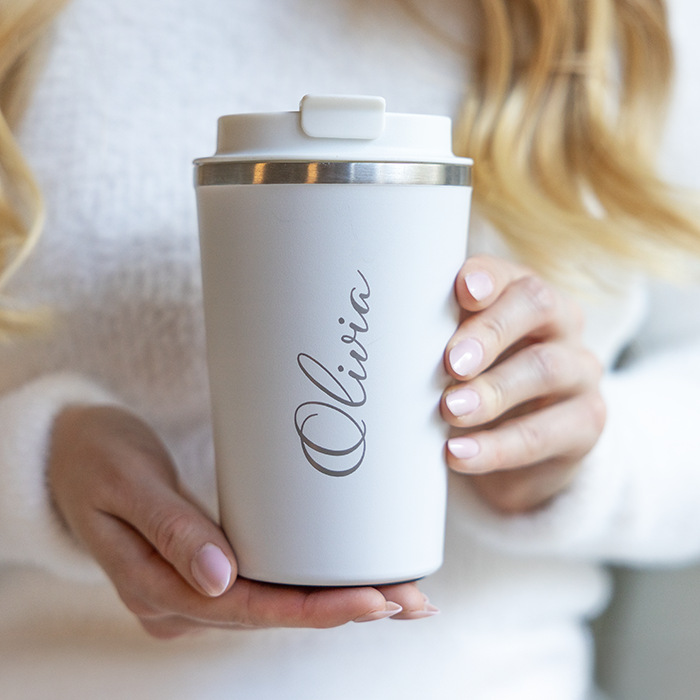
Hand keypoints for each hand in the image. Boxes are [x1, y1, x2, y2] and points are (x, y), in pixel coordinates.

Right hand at [47, 405, 432, 638]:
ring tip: (398, 594)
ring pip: (273, 601)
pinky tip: (347, 577)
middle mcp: (178, 599)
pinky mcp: (206, 564)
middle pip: (271, 612)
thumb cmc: (94, 458)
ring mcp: (193, 585)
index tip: (373, 599)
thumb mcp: (126, 483)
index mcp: (154, 587)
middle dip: (343, 608)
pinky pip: (265, 580)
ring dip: (335, 599)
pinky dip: (309, 581)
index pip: (246, 608)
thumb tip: (220, 578)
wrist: (67, 453)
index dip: (312, 609)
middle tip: (411, 600)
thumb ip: (171, 528)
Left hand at [442, 255, 604, 513]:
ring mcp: (579, 371)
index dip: (487, 278)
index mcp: (524, 296)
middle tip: (451, 363)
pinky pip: (543, 434)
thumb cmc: (477, 383)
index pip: (510, 274)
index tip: (462, 292)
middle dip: (489, 332)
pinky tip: (460, 454)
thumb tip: (388, 341)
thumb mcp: (459, 356)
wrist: (519, 450)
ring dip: (491, 392)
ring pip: (544, 369)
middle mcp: (561, 323)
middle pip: (535, 307)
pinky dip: (497, 447)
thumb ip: (437, 338)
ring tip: (450, 411)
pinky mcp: (586, 423)